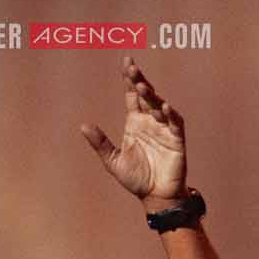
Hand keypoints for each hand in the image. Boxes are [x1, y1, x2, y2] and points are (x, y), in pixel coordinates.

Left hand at [79, 56, 186, 202]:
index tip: (126, 62)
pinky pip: (174, 123)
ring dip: (151, 96)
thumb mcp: (113, 161)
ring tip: (142, 87)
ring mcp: (164, 128)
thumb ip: (100, 143)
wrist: (155, 196)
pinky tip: (163, 107)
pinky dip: (170, 114)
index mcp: (135, 123)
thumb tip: (83, 126)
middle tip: (132, 68)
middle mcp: (150, 121)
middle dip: (139, 81)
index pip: (132, 96)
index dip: (129, 79)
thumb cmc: (136, 179)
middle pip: (145, 95)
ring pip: (158, 105)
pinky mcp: (176, 139)